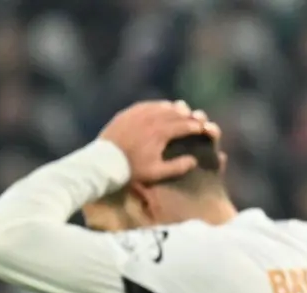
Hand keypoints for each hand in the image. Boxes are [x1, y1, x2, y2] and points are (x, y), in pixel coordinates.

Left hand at [99, 100, 214, 184]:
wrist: (103, 162)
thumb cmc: (132, 169)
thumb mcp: (157, 173)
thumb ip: (178, 167)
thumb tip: (194, 160)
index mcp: (160, 133)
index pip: (184, 126)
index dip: (195, 126)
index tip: (203, 128)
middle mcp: (151, 119)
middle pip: (174, 113)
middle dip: (187, 115)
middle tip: (195, 117)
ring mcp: (137, 114)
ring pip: (160, 106)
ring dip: (173, 108)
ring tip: (181, 110)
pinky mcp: (127, 113)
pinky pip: (145, 105)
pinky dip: (156, 105)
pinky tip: (160, 107)